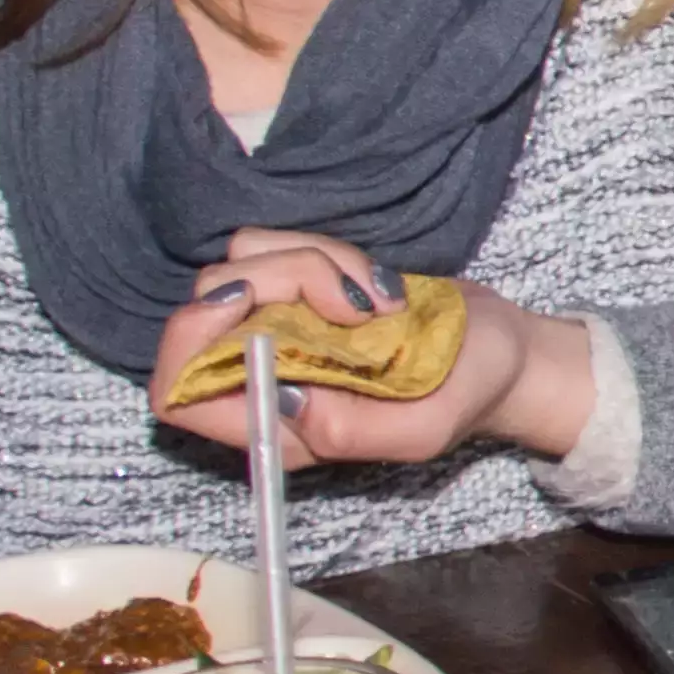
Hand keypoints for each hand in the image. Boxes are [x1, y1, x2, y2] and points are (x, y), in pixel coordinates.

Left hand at [144, 233, 590, 470]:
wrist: (499, 351)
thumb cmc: (464, 397)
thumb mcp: (422, 431)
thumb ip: (351, 430)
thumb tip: (281, 396)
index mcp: (273, 426)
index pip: (175, 392)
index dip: (188, 343)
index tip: (244, 305)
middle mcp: (260, 375)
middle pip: (204, 310)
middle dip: (270, 282)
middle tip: (346, 301)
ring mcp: (275, 324)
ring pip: (238, 265)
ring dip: (308, 264)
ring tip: (372, 299)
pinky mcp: (298, 284)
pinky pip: (275, 242)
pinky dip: (324, 249)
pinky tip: (371, 282)